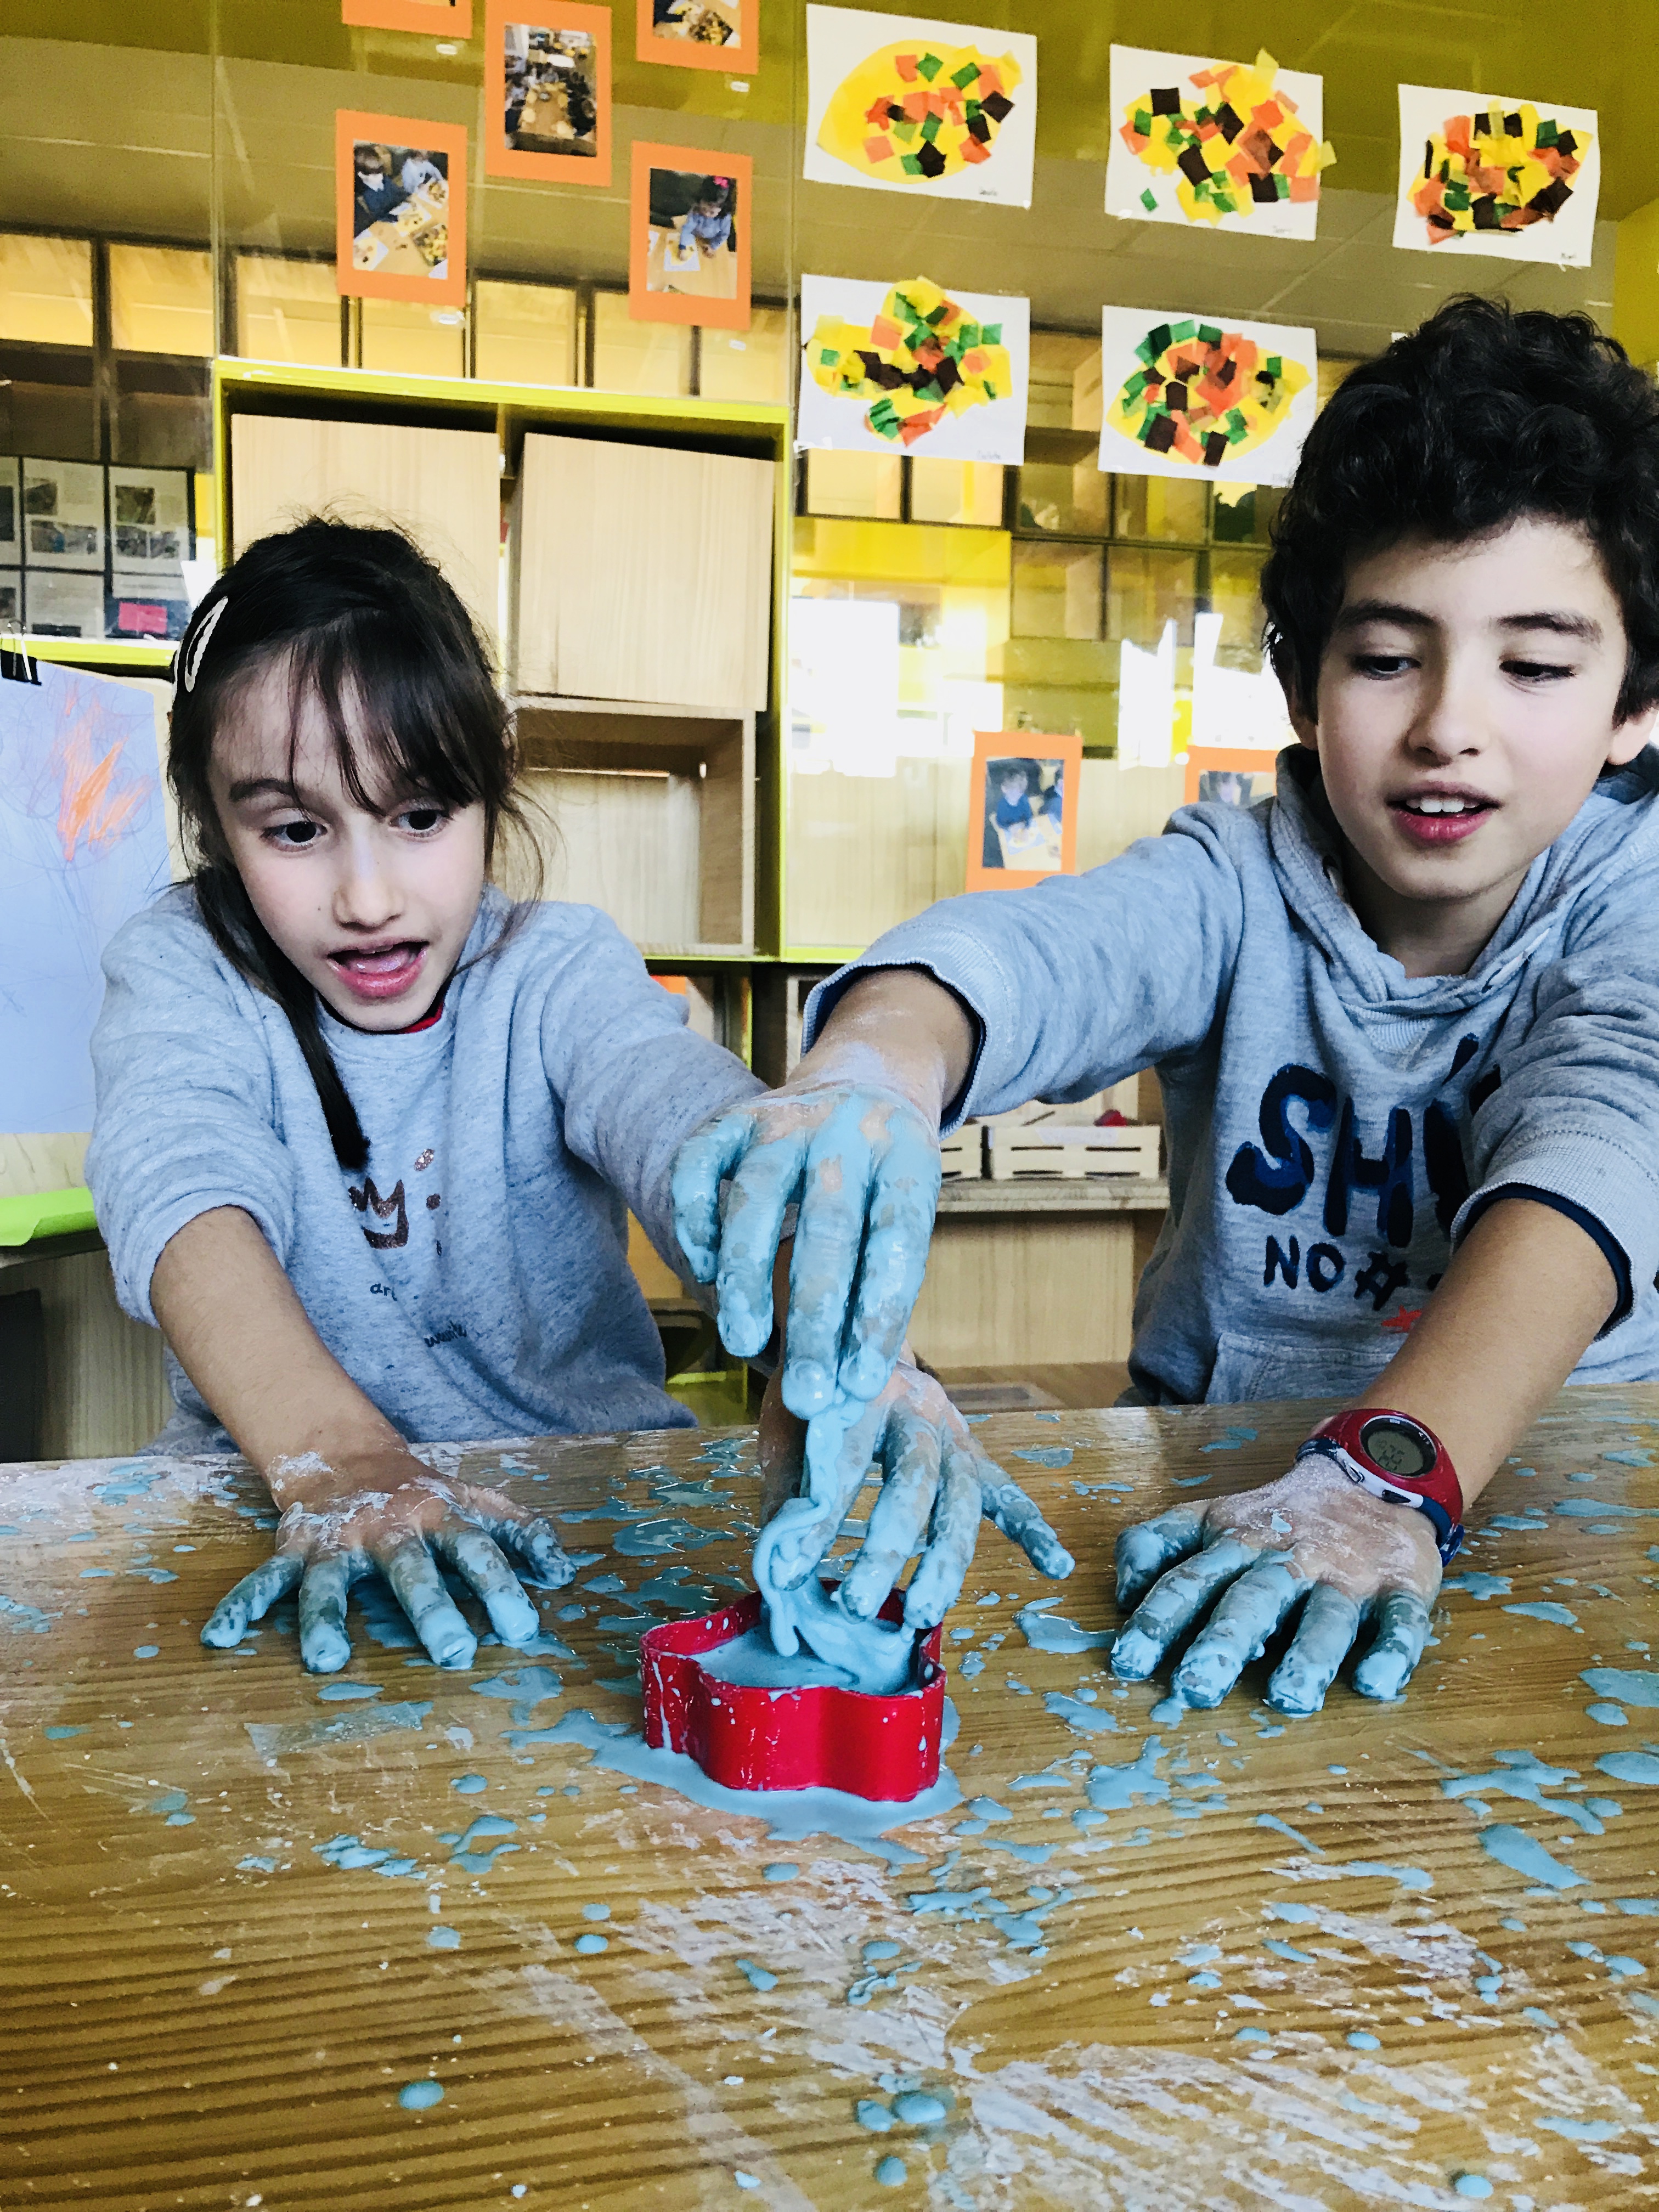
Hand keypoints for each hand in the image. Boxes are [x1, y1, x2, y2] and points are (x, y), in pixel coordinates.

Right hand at [200, 1445, 573, 1672]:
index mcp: (439, 1518)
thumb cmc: (424, 1494)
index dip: (502, 1586)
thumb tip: (565, 1573)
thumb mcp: (477, 1501)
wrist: (349, 1456)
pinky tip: (222, 1636)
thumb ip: (522, 1533)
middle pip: (412, 1570)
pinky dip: (243, 1605)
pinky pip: (267, 1580)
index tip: (523, 1629)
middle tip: (454, 1652)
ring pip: (331, 1582)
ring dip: (325, 1620)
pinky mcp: (297, 1549)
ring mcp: (339, 1541)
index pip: (478, 1551)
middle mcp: (390, 1529)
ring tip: (325, 1660)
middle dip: (433, 1609)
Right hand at [672, 1083, 940, 1418]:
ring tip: (742, 1341)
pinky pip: (698, 1163)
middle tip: (806, 1393)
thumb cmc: (885, 1180)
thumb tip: (849, 1390)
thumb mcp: (906, 1214)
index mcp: (907, 1158)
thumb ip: (880, 1286)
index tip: (862, 1384)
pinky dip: (695, 1219)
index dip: (880, 1316)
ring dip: (746, 1277)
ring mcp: (787, 1119)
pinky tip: (702, 1269)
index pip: (899, 1240)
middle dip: (814, 1318)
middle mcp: (848, 1132)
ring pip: (755, 1198)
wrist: (865, 1077)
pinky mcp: (735, 1116)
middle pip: (829, 1228)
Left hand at [753, 1360, 1072, 1632]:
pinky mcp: (972, 1450)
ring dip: (946, 1559)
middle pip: (914, 1479)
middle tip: (858, 1604)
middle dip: (889, 1546)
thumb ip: (784, 1494)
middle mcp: (916, 1407)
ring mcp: (952, 1429)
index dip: (816, 1521)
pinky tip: (1054, 1564)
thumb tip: (776, 1569)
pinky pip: (1007, 1490)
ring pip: (962, 1495)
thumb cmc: (818, 1397)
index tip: (790, 1574)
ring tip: (924, 1613)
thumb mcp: (787, 1430)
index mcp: (861, 1391)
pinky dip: (1031, 1527)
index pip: (842, 1462)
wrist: (856, 1339)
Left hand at [1109, 1454, 1442, 1714]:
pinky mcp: (1400, 1587)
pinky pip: (1401, 1620)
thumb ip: (1160, 1543)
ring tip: (1288, 1698)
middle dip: (1222, 1642)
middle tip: (1194, 1687)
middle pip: (1253, 1600)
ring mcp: (1347, 1574)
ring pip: (1326, 1615)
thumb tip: (1122, 1593)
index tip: (1128, 1662)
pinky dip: (1392, 1650)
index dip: (1158, 1618)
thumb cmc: (1277, 1518)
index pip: (1191, 1579)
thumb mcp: (1211, 1517)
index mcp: (1236, 1542)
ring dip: (1307, 1655)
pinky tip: (1374, 1681)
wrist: (1370, 1476)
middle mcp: (1288, 1559)